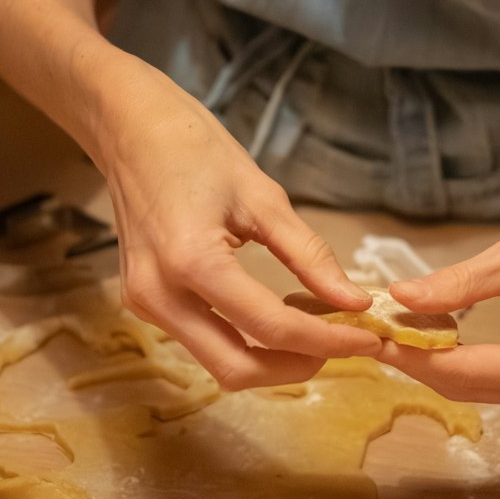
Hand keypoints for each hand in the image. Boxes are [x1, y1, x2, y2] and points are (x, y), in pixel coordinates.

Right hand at [86, 52, 375, 389]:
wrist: (128, 129)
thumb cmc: (195, 149)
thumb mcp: (263, 196)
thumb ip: (310, 255)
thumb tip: (356, 302)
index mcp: (191, 260)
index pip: (270, 327)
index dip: (328, 342)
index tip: (370, 339)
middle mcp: (160, 295)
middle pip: (238, 370)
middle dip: (297, 366)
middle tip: (343, 342)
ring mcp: (145, 304)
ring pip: (219, 365)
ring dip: (272, 359)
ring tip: (314, 327)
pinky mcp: (143, 303)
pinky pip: (202, 343)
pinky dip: (245, 342)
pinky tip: (275, 316)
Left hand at [378, 169, 499, 408]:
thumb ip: (456, 285)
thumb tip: (396, 299)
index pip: (466, 371)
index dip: (413, 356)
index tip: (372, 335)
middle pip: (467, 386)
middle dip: (416, 361)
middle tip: (371, 331)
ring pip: (473, 387)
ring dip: (431, 362)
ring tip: (392, 328)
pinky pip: (488, 377)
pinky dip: (454, 358)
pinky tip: (424, 333)